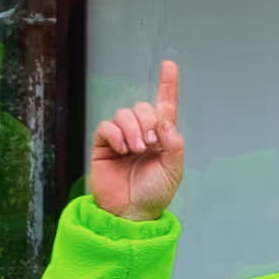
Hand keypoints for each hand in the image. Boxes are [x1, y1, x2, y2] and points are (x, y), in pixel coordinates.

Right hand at [86, 58, 182, 217]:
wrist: (130, 213)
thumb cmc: (154, 194)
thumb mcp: (173, 170)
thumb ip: (174, 144)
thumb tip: (164, 121)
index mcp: (162, 138)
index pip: (165, 106)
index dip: (167, 85)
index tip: (169, 65)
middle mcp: (142, 134)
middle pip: (142, 107)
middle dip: (147, 121)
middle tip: (150, 145)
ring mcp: (122, 139)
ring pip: (124, 114)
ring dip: (132, 129)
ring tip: (136, 150)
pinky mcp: (104, 146)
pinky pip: (106, 126)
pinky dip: (115, 134)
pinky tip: (121, 149)